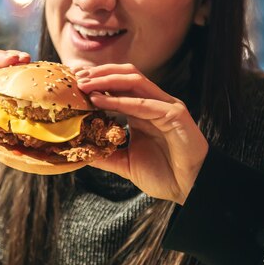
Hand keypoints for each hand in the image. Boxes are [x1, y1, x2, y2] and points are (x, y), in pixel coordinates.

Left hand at [74, 64, 207, 204]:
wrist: (190, 190)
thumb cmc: (163, 175)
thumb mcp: (125, 163)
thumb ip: (105, 154)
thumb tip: (80, 151)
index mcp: (144, 111)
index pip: (119, 85)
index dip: (97, 80)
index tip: (74, 83)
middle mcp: (156, 104)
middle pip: (126, 75)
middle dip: (100, 74)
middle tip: (77, 79)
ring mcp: (167, 107)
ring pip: (135, 81)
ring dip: (107, 81)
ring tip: (85, 85)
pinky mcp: (176, 116)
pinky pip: (146, 104)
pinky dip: (122, 101)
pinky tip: (101, 101)